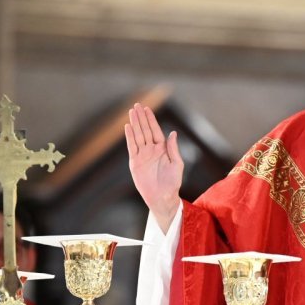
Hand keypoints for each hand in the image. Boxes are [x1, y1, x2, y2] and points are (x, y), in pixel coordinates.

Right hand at [125, 103, 183, 230]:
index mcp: (162, 149)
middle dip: (141, 118)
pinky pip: (132, 147)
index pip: (155, 130)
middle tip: (136, 105)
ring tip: (131, 112)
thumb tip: (173, 133)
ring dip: (135, 124)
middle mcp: (151, 150)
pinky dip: (129, 137)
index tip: (146, 109)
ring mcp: (142, 155)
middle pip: (145, 130)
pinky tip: (128, 127)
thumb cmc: (172, 183)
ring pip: (138, 136)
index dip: (151, 119)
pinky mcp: (135, 162)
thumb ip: (173, 148)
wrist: (163, 198)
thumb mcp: (177, 164)